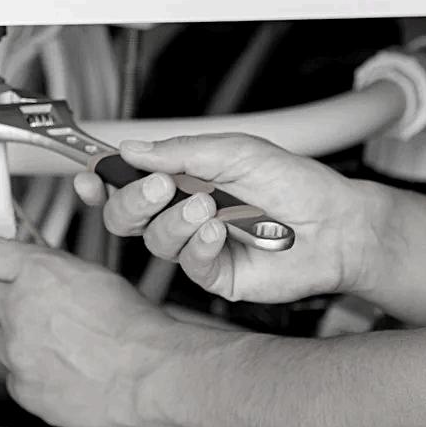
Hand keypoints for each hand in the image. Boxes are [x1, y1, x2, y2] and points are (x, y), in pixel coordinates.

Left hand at [0, 234, 186, 426]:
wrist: (149, 373)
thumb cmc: (134, 327)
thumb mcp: (93, 275)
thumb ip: (52, 270)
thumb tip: (34, 266)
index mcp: (38, 272)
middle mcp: (19, 309)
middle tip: (6, 297)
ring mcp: (16, 352)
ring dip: (9, 337)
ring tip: (45, 340)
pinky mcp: (22, 388)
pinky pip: (12, 376)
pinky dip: (28, 372)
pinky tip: (57, 368)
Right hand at [73, 133, 387, 304]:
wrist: (336, 223)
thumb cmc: (294, 183)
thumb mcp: (235, 151)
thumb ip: (181, 151)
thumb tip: (131, 150)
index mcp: (184, 179)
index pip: (126, 182)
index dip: (101, 180)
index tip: (89, 174)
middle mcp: (184, 215)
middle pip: (125, 217)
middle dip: (132, 201)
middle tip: (159, 187)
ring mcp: (198, 247)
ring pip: (154, 242)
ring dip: (175, 221)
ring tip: (208, 206)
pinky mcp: (216, 276)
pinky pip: (188, 265)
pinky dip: (198, 245)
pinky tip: (220, 232)